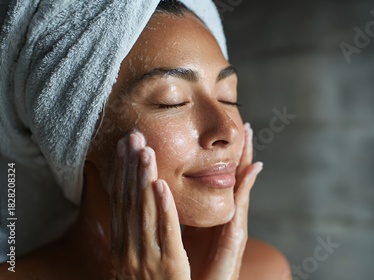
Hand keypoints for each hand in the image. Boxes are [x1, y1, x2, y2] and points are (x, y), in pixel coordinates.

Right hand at [109, 131, 189, 279]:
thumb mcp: (133, 262)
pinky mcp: (169, 267)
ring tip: (145, 150)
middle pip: (129, 201)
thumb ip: (132, 237)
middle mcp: (130, 249)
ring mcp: (147, 258)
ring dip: (143, 179)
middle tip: (132, 136)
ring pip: (144, 212)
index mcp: (122, 246)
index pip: (120, 202)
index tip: (121, 147)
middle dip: (129, 167)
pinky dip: (163, 209)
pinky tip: (161, 185)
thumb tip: (128, 211)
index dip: (120, 173)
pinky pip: (165, 234)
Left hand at [183, 123, 262, 279]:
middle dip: (243, 151)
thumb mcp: (190, 235)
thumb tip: (174, 193)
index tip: (231, 132)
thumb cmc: (197, 267)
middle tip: (247, 125)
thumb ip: (188, 215)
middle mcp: (230, 217)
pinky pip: (240, 207)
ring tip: (249, 136)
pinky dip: (245, 187)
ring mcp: (236, 224)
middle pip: (238, 177)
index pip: (224, 179)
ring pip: (242, 186)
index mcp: (218, 215)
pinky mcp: (236, 236)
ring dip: (246, 159)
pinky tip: (248, 169)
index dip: (228, 156)